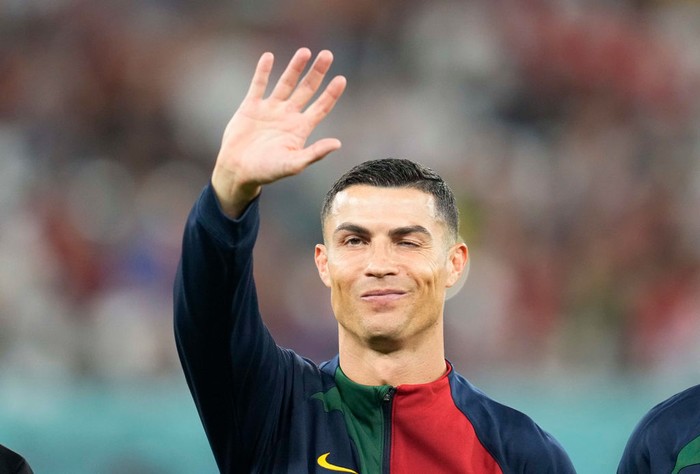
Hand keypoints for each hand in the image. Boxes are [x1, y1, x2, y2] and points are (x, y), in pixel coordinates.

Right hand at [211, 48, 346, 216]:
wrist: (237, 171)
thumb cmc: (267, 171)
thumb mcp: (293, 164)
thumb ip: (315, 153)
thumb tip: (337, 143)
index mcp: (300, 129)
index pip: (320, 107)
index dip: (331, 93)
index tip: (341, 79)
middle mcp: (287, 116)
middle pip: (306, 89)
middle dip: (317, 73)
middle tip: (327, 54)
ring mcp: (270, 110)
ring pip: (285, 83)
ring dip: (295, 67)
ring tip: (305, 51)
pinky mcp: (251, 107)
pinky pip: (258, 85)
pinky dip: (263, 71)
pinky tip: (268, 57)